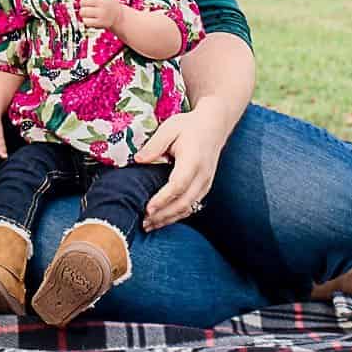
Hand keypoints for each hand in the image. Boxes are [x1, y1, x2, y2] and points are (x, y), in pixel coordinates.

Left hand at [75, 0, 124, 32]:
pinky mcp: (101, 23)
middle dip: (83, 4)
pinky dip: (86, 21)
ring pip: (82, 12)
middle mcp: (104, 3)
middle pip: (82, 2)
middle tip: (89, 6)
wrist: (118, 16)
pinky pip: (86, 21)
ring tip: (91, 13)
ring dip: (84, 13)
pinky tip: (92, 19)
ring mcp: (102, 13)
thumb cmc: (107, 4)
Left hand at [132, 112, 223, 232]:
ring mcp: (206, 183)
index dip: (163, 199)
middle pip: (184, 202)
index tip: (147, 208)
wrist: (214, 126)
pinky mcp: (205, 187)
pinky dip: (177, 215)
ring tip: (149, 225)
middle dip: (163, 215)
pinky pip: (192, 205)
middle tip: (143, 223)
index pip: (178, 185)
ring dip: (169, 219)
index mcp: (193, 160)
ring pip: (189, 208)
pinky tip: (162, 219)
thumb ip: (154, 145)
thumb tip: (138, 160)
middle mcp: (203, 175)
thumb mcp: (169, 128)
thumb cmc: (189, 126)